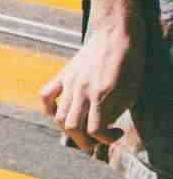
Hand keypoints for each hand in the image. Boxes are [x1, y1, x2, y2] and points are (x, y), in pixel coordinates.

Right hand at [42, 27, 144, 158]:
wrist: (116, 33)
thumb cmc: (130, 62)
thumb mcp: (131, 90)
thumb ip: (115, 110)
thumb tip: (105, 126)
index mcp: (102, 96)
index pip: (96, 130)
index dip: (106, 140)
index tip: (116, 135)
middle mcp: (82, 91)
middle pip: (73, 127)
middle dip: (84, 142)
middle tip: (94, 145)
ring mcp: (70, 83)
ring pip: (59, 116)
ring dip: (68, 130)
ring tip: (79, 133)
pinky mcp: (63, 75)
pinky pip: (47, 96)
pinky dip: (49, 109)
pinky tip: (60, 114)